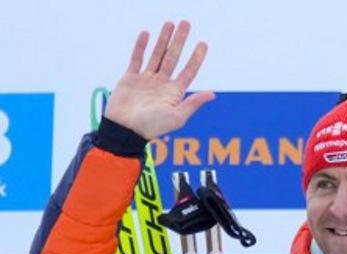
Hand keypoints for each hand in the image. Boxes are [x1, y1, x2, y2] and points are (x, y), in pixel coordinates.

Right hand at [104, 21, 213, 139]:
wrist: (125, 130)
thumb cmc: (153, 127)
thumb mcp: (177, 116)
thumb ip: (193, 103)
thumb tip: (212, 94)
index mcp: (175, 93)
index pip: (189, 71)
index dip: (196, 57)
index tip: (203, 43)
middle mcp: (162, 84)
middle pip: (173, 57)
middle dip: (180, 40)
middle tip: (186, 23)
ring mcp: (146, 80)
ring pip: (156, 54)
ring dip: (163, 39)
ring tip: (170, 23)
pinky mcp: (130, 78)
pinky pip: (136, 59)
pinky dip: (141, 46)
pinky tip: (147, 34)